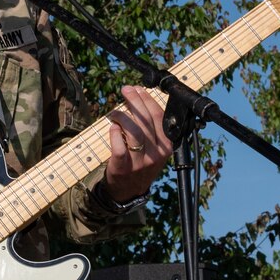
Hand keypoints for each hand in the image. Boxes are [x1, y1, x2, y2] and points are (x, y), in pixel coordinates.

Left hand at [104, 85, 172, 202]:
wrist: (128, 191)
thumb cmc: (140, 163)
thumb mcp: (155, 148)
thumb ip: (152, 128)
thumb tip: (141, 100)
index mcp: (167, 145)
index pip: (159, 116)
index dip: (148, 100)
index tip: (139, 88)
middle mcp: (156, 153)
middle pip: (146, 121)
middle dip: (135, 101)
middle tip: (126, 90)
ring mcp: (140, 161)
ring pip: (134, 131)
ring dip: (123, 116)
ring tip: (115, 111)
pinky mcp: (123, 167)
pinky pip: (119, 147)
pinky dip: (115, 133)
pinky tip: (112, 127)